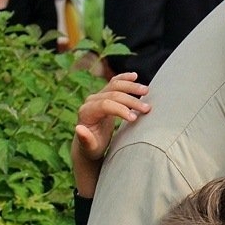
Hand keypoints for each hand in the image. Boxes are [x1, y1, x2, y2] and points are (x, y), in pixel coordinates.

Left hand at [72, 72, 149, 196]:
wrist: (90, 143)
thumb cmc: (91, 148)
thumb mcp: (89, 148)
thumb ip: (85, 139)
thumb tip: (78, 128)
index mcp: (86, 112)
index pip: (105, 105)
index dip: (121, 109)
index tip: (135, 118)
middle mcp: (91, 101)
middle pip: (113, 94)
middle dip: (131, 100)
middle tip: (147, 108)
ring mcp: (98, 96)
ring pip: (115, 85)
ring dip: (131, 87)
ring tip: (146, 91)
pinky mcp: (105, 94)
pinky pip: (115, 83)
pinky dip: (124, 78)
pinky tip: (135, 76)